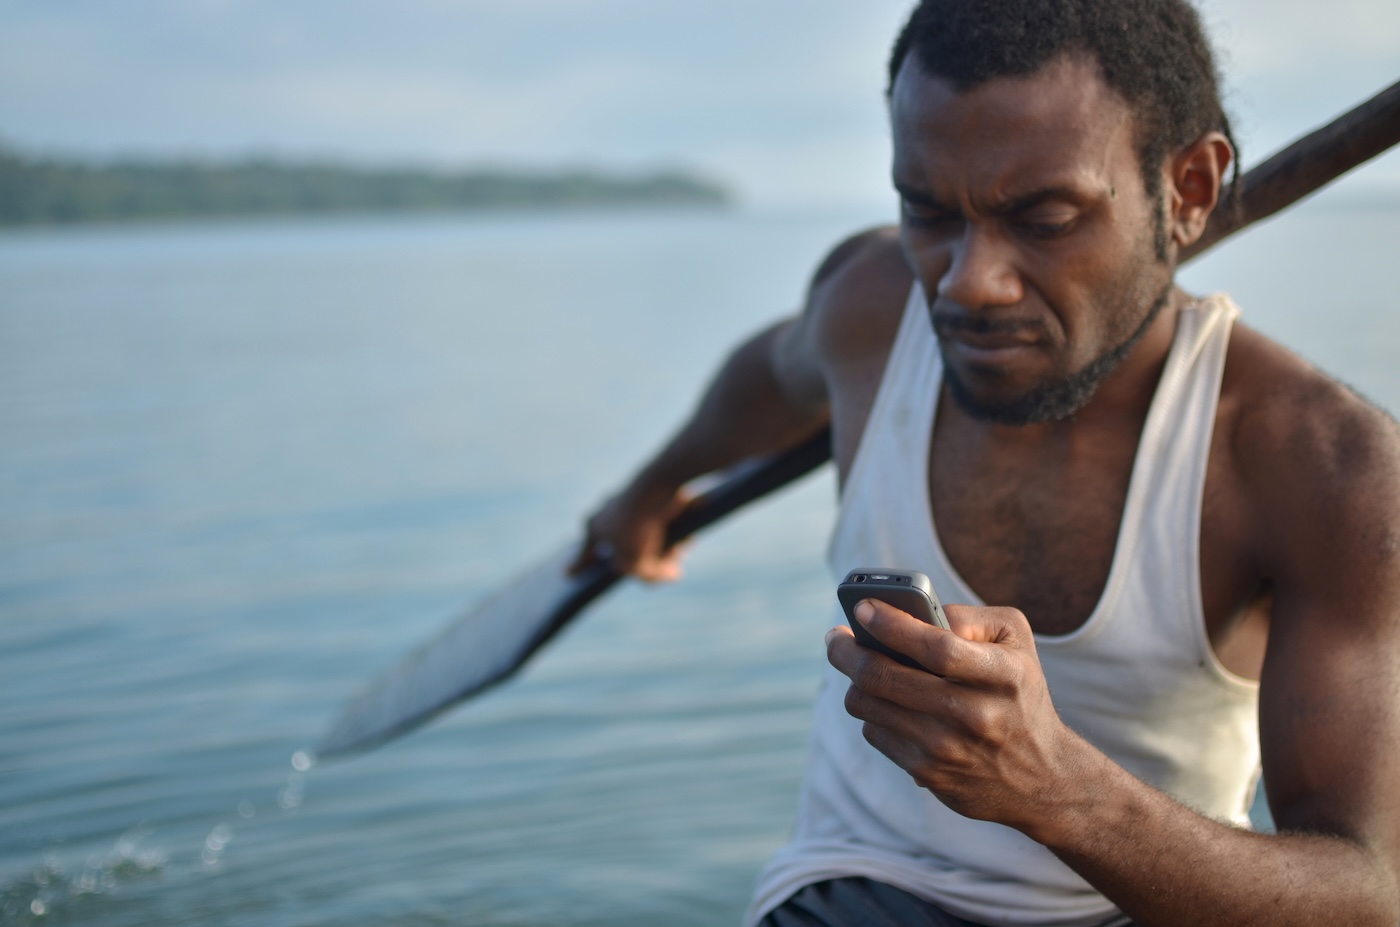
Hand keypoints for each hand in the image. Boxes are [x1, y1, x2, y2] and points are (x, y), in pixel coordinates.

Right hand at [569, 481, 691, 581]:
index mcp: (594, 527)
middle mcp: (607, 511)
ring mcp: (630, 500)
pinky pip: (664, 520)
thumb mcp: (638, 564)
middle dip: (647, 561)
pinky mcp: (654, 494)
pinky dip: (676, 530)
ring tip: (679, 548)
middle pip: (627, 548)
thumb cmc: (639, 526)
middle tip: (666, 567)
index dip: (580, 568)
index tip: (568, 575)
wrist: (660, 485)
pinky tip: (688, 535)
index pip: (586, 555)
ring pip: (648, 534)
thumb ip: (648, 577)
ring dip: (665, 547)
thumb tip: (671, 574)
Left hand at [826, 599, 1086, 835]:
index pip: (936, 647)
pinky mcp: (928, 774)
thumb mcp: (1016, 642)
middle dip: (847, 650)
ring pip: (868, 704)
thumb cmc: (1020, 693)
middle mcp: (976, 714)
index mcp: (1003, 674)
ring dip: (855, 680)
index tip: (862, 607)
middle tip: (835, 637)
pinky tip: (888, 703)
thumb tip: (911, 612)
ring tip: (860, 666)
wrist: (1044, 779)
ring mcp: (948, 749)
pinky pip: (875, 732)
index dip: (892, 624)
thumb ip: (968, 617)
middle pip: (885, 677)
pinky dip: (874, 712)